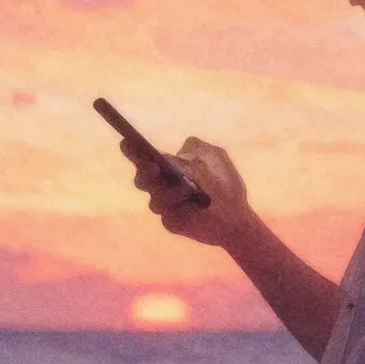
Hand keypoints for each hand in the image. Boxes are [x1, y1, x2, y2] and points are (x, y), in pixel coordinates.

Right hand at [122, 136, 254, 247]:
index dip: (133, 151)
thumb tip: (165, 156)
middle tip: (154, 166)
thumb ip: (194, 150)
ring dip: (171, 192)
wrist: (237, 215)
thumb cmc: (224, 183)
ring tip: (188, 187)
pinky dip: (179, 205)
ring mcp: (166, 205)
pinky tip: (190, 200)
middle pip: (142, 180)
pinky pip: (167, 213)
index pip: (145, 158)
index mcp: (169, 167)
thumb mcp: (213, 158)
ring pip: (155, 199)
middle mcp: (162, 186)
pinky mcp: (171, 221)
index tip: (127, 142)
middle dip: (145, 173)